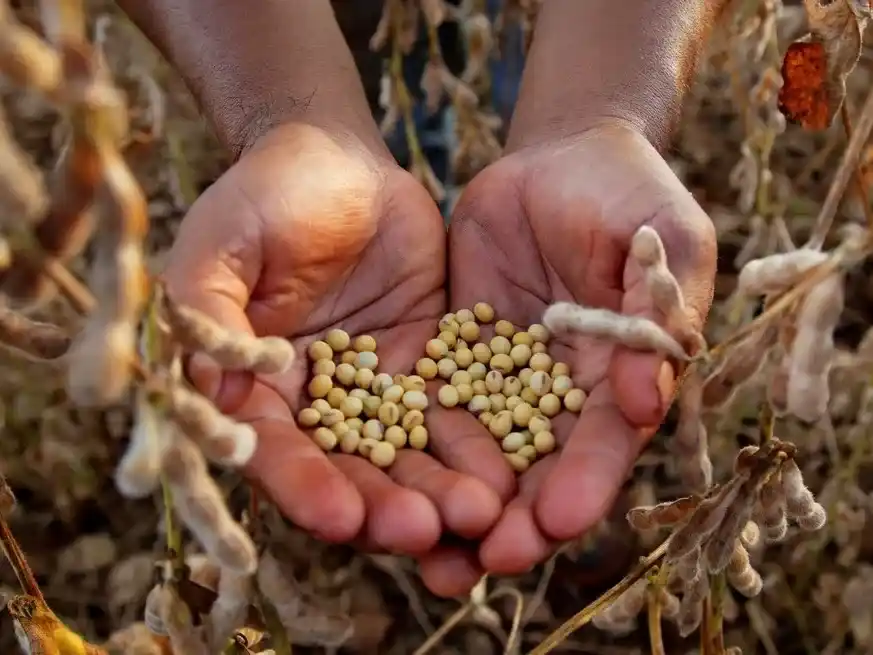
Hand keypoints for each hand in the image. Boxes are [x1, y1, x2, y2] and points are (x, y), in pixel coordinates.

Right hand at [162, 123, 501, 590]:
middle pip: (350, 472)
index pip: (275, 453)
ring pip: (408, 456)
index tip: (341, 517)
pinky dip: (477, 447)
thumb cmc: (265, 196)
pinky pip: (453, 416)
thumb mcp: (222, 247)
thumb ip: (209, 314)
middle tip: (424, 531)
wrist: (338, 160)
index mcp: (253, 390)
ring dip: (439, 491)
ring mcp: (376, 393)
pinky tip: (507, 474)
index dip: (305, 487)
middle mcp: (315, 407)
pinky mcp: (427, 370)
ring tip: (478, 514)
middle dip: (385, 506)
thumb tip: (215, 389)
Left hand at [447, 122, 716, 574]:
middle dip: (513, 520)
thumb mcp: (663, 241)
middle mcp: (560, 396)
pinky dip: (407, 446)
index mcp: (621, 378)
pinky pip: (426, 405)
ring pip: (477, 455)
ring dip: (455, 506)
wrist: (561, 158)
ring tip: (427, 558)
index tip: (555, 523)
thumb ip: (659, 309)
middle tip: (480, 561)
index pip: (603, 444)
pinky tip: (378, 482)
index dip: (583, 484)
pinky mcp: (451, 355)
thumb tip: (647, 395)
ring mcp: (502, 379)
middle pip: (537, 471)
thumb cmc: (628, 195)